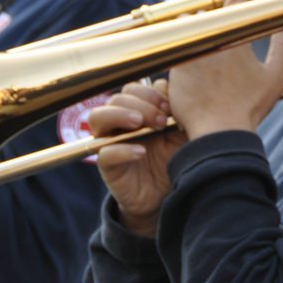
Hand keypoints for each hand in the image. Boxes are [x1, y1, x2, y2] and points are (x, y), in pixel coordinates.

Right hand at [91, 81, 183, 236]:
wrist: (171, 194)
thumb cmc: (177, 157)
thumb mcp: (183, 132)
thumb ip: (180, 111)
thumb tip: (175, 90)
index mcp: (140, 110)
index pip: (133, 88)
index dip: (150, 93)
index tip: (170, 106)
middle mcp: (121, 123)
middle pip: (117, 98)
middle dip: (141, 104)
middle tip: (161, 120)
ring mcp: (111, 142)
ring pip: (98, 117)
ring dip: (120, 116)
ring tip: (141, 125)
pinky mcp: (108, 166)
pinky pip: (105, 153)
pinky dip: (122, 150)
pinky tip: (141, 152)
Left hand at [163, 0, 282, 137]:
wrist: (218, 131)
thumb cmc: (249, 106)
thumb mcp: (275, 77)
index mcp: (234, 37)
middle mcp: (208, 39)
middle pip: (209, 14)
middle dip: (216, 19)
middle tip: (224, 31)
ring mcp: (188, 51)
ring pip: (190, 29)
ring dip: (197, 33)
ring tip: (208, 52)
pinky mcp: (173, 66)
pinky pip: (178, 50)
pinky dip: (186, 54)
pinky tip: (195, 69)